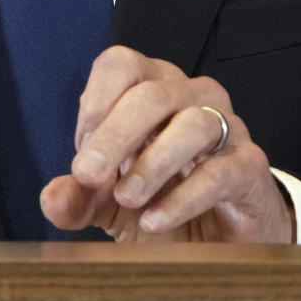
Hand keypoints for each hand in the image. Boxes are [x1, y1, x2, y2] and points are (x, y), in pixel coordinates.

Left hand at [40, 46, 294, 242]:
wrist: (220, 238)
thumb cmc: (160, 199)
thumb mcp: (108, 202)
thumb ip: (78, 197)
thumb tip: (51, 198)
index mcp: (152, 85)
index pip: (121, 63)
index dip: (96, 101)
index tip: (80, 148)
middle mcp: (190, 95)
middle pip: (151, 94)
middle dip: (115, 135)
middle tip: (89, 174)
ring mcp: (226, 127)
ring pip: (193, 124)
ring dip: (152, 162)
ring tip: (126, 197)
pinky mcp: (249, 166)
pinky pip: (221, 172)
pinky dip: (184, 197)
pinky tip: (155, 221)